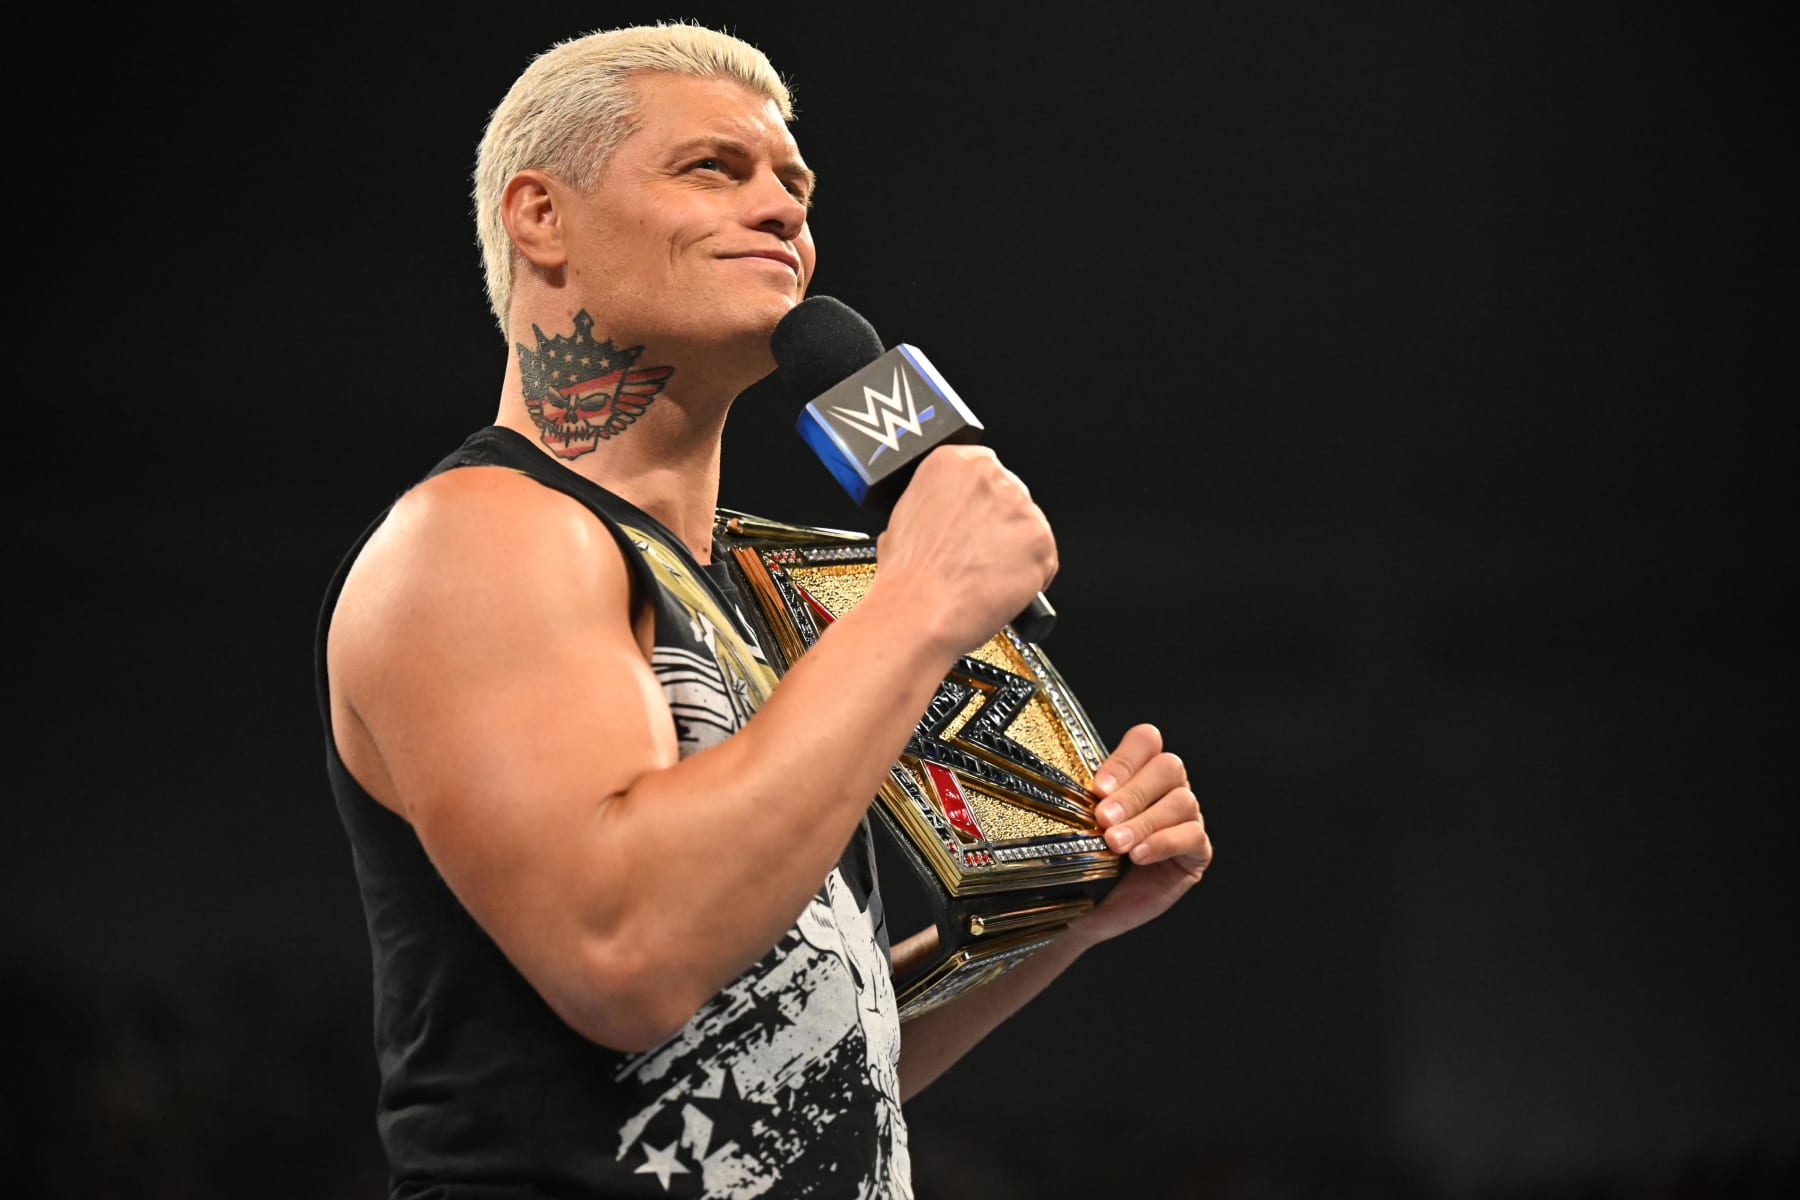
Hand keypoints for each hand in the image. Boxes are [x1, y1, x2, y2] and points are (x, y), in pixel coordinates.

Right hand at [873, 445, 1056, 655]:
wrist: (917, 612)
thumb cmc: (906, 577)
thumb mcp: (903, 519)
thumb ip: (935, 504)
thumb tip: (947, 517)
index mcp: (951, 462)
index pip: (982, 472)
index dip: (979, 504)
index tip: (973, 521)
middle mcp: (989, 476)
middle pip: (1010, 497)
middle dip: (999, 527)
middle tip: (976, 555)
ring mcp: (1019, 507)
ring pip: (1029, 529)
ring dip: (1015, 552)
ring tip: (984, 577)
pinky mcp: (1041, 541)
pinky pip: (1045, 560)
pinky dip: (1031, 579)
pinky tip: (1000, 589)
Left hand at [1072, 723, 1211, 946]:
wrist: (1095, 910)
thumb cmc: (1086, 863)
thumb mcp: (1077, 829)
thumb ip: (1078, 805)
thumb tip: (1052, 789)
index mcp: (1138, 773)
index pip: (1146, 741)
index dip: (1125, 759)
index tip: (1097, 788)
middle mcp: (1167, 790)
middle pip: (1168, 766)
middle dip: (1133, 792)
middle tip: (1103, 817)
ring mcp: (1186, 819)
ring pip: (1181, 801)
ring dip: (1144, 821)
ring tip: (1115, 843)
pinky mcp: (1196, 851)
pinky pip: (1192, 836)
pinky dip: (1163, 843)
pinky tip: (1139, 856)